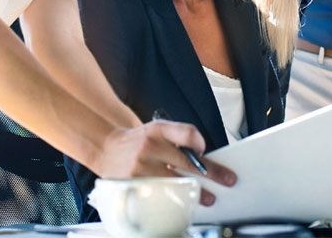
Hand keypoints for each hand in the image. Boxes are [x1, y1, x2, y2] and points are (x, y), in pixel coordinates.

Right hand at [95, 121, 236, 206]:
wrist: (105, 148)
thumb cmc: (137, 141)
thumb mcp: (155, 130)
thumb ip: (177, 139)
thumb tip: (202, 158)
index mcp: (157, 129)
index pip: (187, 132)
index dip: (200, 143)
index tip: (204, 152)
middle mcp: (150, 146)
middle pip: (187, 161)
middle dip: (211, 173)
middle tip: (226, 180)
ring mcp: (141, 166)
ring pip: (176, 182)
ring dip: (195, 191)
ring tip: (207, 198)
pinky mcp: (134, 183)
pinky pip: (160, 194)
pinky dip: (173, 199)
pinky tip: (181, 202)